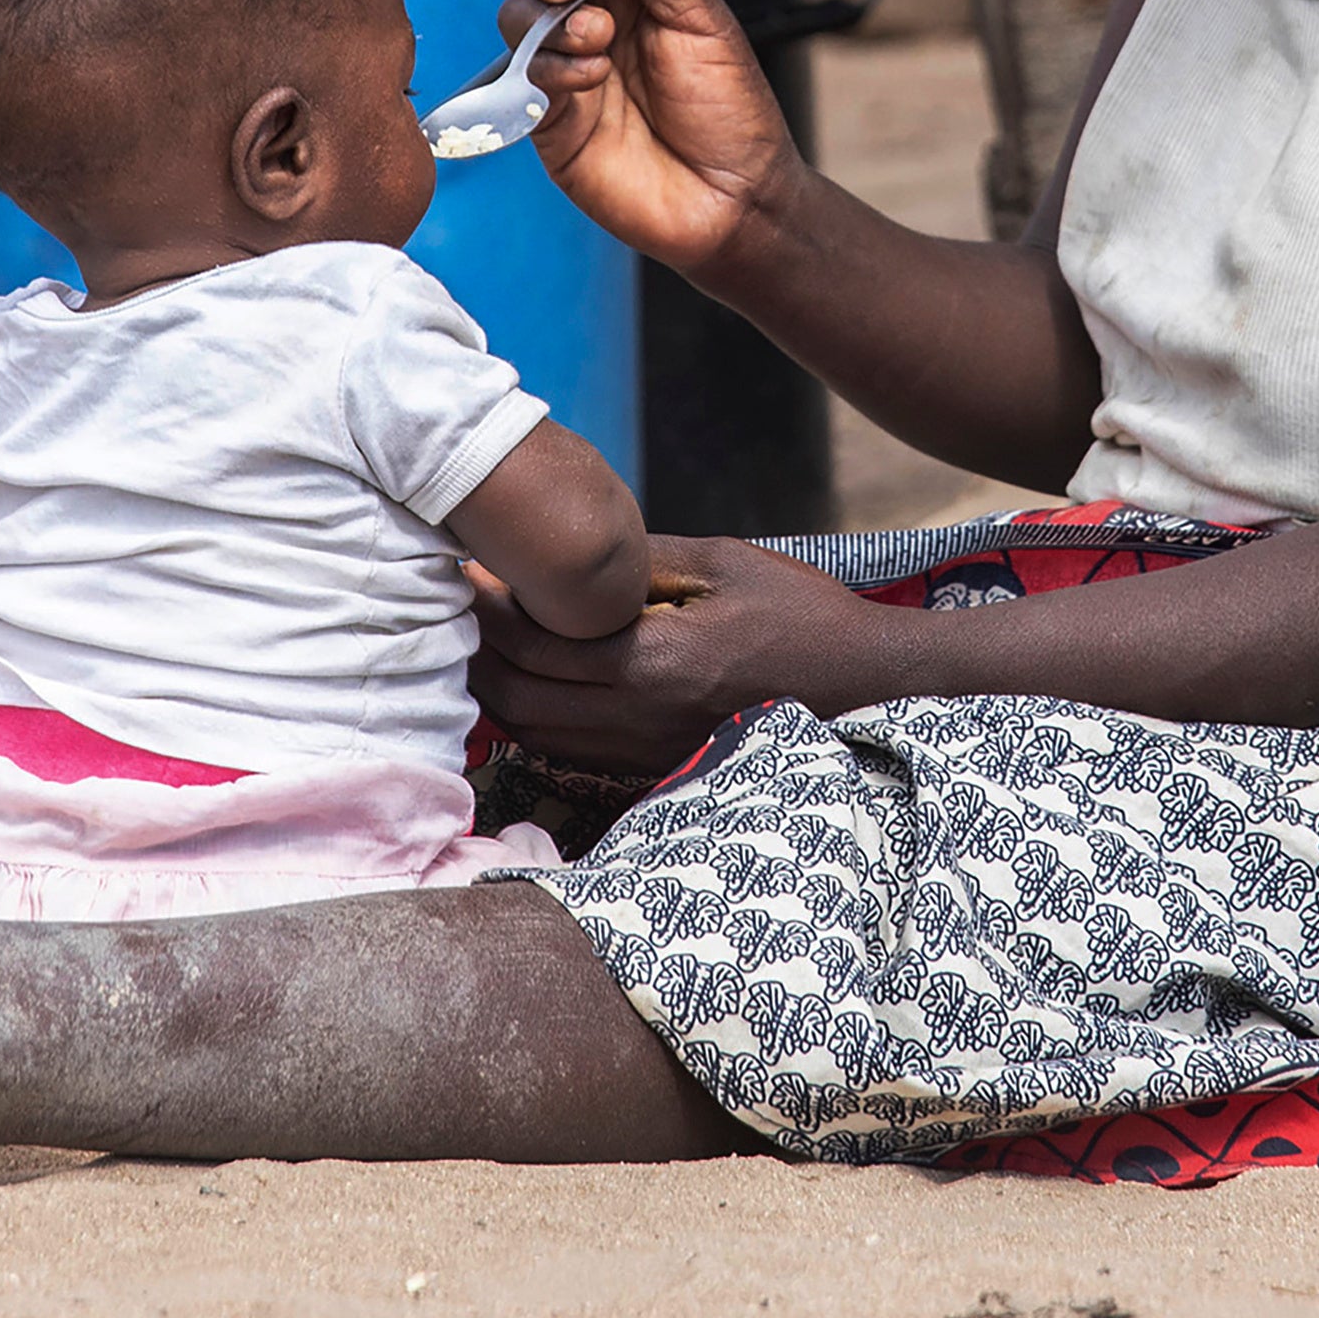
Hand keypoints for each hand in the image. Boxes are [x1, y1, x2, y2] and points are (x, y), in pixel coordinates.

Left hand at [470, 535, 887, 776]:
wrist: (865, 688)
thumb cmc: (801, 614)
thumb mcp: (723, 563)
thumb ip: (640, 559)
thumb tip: (568, 550)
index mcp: (653, 662)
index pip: (536, 640)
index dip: (487, 603)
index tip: (464, 565)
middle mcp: (639, 719)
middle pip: (517, 694)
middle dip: (474, 647)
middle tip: (452, 601)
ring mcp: (644, 752)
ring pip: (532, 732)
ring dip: (495, 687)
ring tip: (477, 637)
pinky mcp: (653, 767)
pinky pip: (566, 749)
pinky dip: (531, 716)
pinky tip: (527, 678)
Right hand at [507, 0, 799, 281]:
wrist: (732, 199)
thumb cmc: (729, 108)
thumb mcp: (702, 18)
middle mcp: (593, 13)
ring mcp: (564, 63)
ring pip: (516, 12)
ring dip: (550, 18)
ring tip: (598, 43)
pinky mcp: (544, 115)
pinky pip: (519, 74)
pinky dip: (549, 68)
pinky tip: (589, 83)